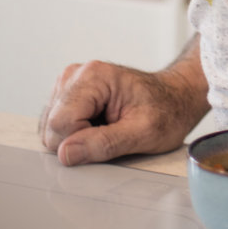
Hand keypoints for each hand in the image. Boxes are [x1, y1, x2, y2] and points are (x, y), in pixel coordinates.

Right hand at [38, 45, 209, 165]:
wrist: (177, 97)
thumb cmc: (168, 111)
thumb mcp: (145, 133)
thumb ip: (105, 143)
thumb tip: (66, 153)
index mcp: (93, 76)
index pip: (60, 123)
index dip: (80, 142)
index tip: (110, 138)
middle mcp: (74, 75)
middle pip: (51, 126)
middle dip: (78, 141)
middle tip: (113, 134)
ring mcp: (68, 85)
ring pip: (50, 128)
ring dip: (77, 138)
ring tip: (109, 128)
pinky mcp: (67, 96)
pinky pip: (56, 127)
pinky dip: (76, 135)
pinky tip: (99, 127)